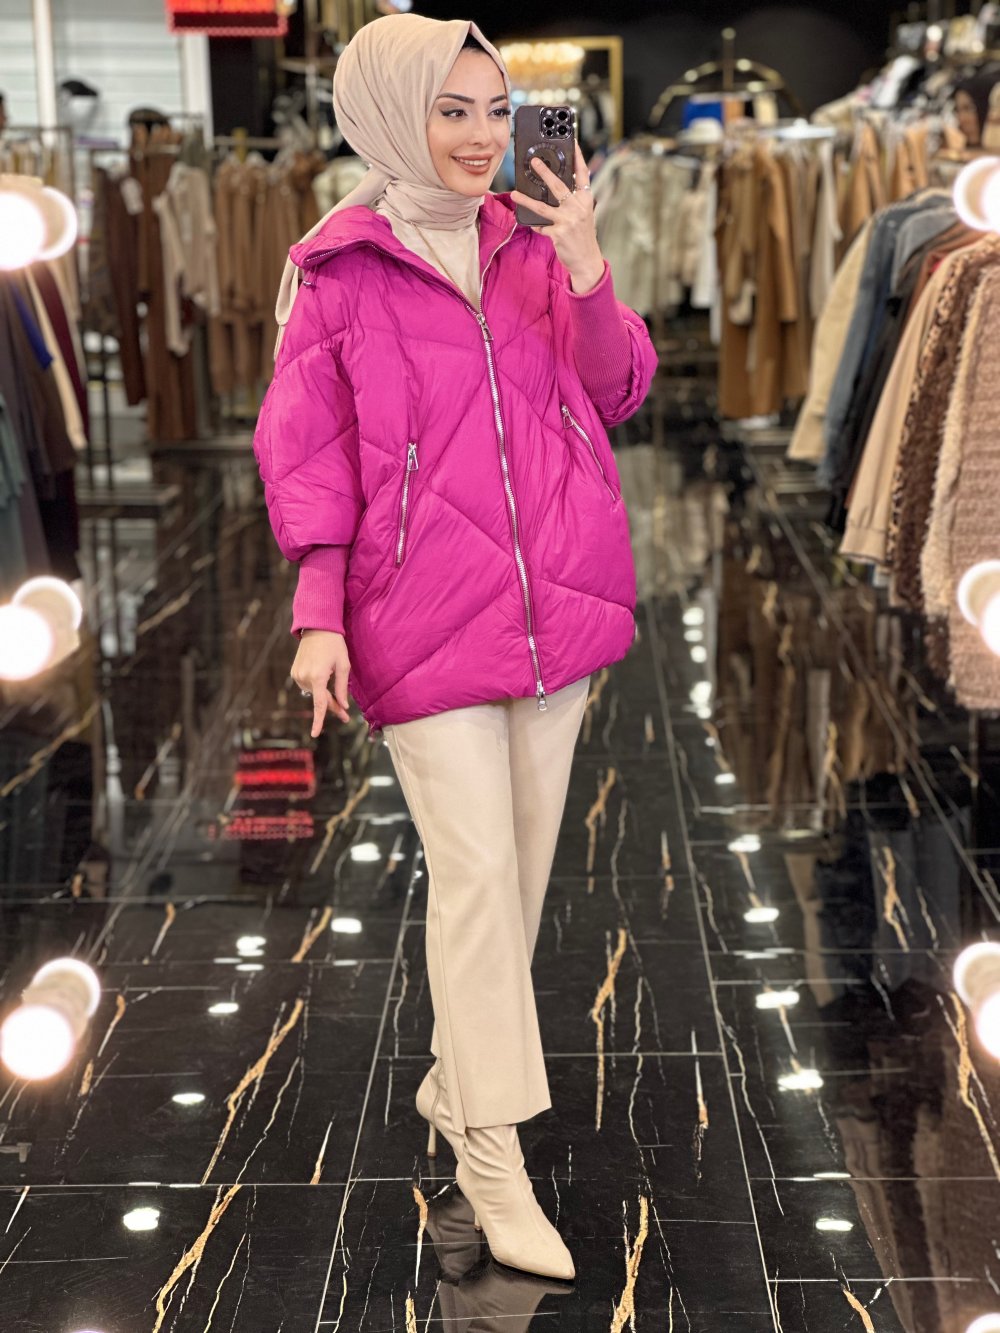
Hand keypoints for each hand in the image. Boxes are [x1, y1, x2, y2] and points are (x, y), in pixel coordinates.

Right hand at [292, 630, 350, 736]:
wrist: (317, 627)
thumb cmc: (334, 645)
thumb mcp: (343, 666)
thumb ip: (342, 688)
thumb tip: (343, 706)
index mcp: (318, 677)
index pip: (319, 704)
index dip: (318, 720)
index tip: (315, 734)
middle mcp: (305, 678)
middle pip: (319, 700)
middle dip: (332, 707)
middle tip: (345, 716)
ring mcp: (297, 675)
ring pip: (314, 693)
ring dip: (324, 694)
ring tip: (333, 684)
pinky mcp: (294, 672)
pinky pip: (307, 685)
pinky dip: (316, 686)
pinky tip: (322, 675)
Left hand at [510, 142, 604, 294]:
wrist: (587, 260)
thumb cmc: (583, 236)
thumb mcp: (583, 214)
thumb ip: (573, 200)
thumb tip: (555, 187)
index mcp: (586, 199)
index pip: (583, 174)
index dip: (578, 157)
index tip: (573, 142)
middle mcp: (578, 207)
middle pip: (558, 186)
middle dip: (544, 172)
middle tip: (533, 162)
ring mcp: (568, 220)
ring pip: (543, 206)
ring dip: (527, 199)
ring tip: (515, 193)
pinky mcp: (559, 233)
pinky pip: (541, 226)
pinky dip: (536, 226)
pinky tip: (533, 225)